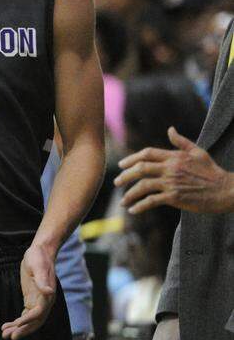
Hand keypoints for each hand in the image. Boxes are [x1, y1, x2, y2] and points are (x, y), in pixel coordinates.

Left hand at [2, 244, 56, 339]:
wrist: (40, 252)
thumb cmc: (39, 258)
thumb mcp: (38, 267)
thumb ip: (42, 280)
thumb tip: (50, 292)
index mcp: (48, 295)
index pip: (39, 313)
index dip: (28, 320)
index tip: (17, 324)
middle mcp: (45, 302)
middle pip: (35, 321)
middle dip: (23, 330)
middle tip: (9, 337)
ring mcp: (38, 302)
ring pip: (29, 321)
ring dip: (18, 329)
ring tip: (4, 334)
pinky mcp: (32, 300)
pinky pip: (25, 315)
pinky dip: (17, 322)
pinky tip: (6, 325)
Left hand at [116, 127, 233, 213]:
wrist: (226, 190)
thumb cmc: (213, 172)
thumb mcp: (198, 152)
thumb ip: (181, 142)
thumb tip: (170, 129)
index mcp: (175, 156)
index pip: (147, 153)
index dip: (131, 158)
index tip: (121, 165)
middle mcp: (171, 168)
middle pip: (140, 168)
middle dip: (125, 175)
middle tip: (117, 182)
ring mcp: (172, 183)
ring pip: (142, 186)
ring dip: (129, 194)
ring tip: (123, 202)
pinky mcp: (175, 197)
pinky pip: (151, 201)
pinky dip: (139, 206)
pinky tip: (133, 210)